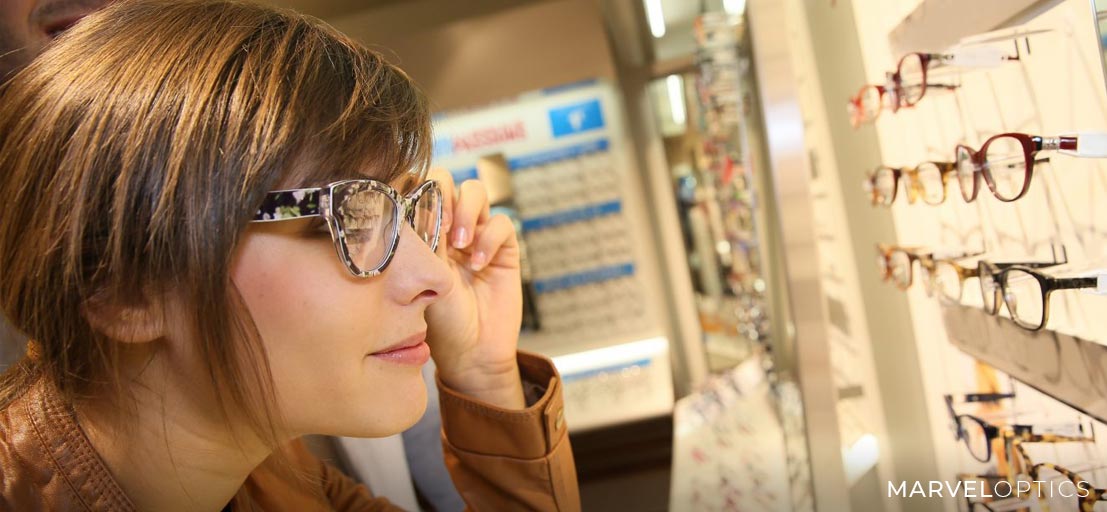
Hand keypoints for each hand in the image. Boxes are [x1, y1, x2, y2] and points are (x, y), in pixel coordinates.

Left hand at [424, 168, 524, 409]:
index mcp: (421, 229)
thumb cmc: (437, 321)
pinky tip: (478, 264)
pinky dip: (489, 238)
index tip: (412, 212)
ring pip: (475, 191)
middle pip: (446, 178)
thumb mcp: (421, 277)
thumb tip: (410, 201)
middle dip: (443, 192)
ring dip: (467, 210)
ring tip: (460, 243)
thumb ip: (421, 238)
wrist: (470, 351)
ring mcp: (477, 234)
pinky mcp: (504, 247)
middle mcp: (448, 226)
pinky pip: (501, 222)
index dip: (416, 188)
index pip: (416, 187)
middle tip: (441, 225)